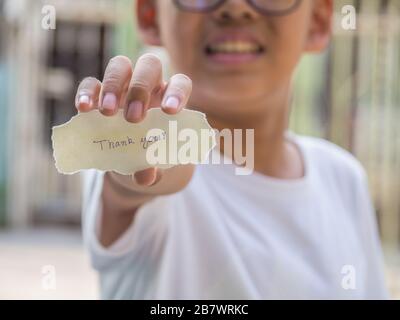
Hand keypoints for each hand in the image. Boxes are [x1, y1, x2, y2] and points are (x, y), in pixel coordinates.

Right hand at [74, 54, 192, 186]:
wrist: (131, 160)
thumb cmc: (151, 156)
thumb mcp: (155, 165)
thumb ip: (154, 168)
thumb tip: (145, 175)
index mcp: (170, 99)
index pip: (180, 83)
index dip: (177, 93)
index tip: (170, 111)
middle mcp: (150, 85)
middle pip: (149, 66)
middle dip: (141, 89)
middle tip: (133, 118)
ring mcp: (124, 86)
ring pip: (120, 65)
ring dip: (113, 86)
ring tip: (107, 114)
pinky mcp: (99, 94)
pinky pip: (91, 83)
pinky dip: (87, 93)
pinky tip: (84, 110)